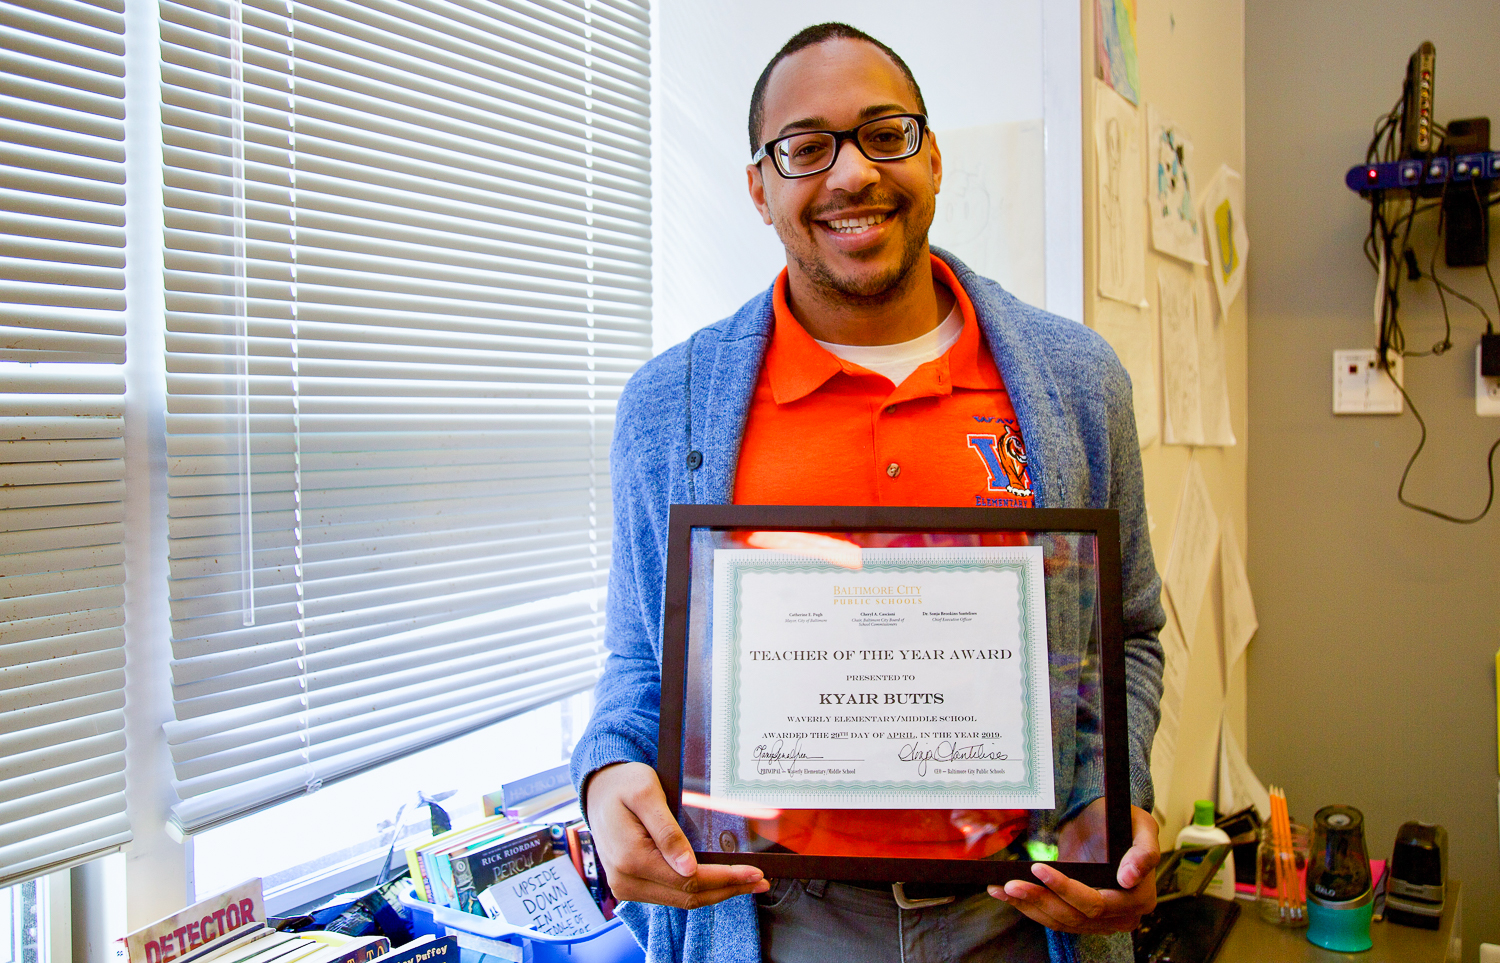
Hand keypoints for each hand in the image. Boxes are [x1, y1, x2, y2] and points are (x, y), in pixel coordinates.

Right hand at [583, 761, 769, 908]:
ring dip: (716, 893)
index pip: (688, 879)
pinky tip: (719, 881)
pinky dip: (698, 889)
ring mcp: (627, 886)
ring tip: (746, 882)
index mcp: (630, 858)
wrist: (599, 790)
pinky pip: (671, 894)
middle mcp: (626, 879)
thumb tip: (689, 867)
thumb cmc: (623, 785)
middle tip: (759, 881)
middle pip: (688, 895)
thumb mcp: (647, 794)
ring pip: (681, 899)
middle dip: (728, 889)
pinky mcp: (632, 885)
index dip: (725, 878)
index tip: (753, 873)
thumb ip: (668, 831)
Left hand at [987, 800, 1159, 933]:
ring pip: (1060, 920)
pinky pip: (1053, 917)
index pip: (1096, 902)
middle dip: (1040, 898)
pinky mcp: (1080, 916)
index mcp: (1139, 898)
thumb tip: (1129, 878)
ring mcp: (1100, 920)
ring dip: (1029, 905)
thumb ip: (1144, 851)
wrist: (1106, 823)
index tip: (1039, 869)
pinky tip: (1006, 893)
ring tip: (1003, 888)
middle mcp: (1122, 916)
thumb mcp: (1141, 825)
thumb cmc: (1123, 821)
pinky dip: (1029, 906)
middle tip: (1011, 882)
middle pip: (1074, 915)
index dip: (1066, 889)